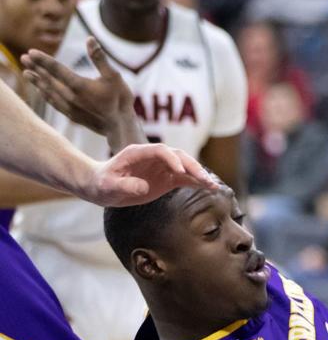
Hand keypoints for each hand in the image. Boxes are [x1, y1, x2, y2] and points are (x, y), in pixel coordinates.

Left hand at [22, 37, 131, 134]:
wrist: (121, 127)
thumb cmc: (119, 100)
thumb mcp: (113, 76)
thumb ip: (99, 58)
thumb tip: (90, 39)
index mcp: (79, 85)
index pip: (57, 69)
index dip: (43, 60)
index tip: (31, 52)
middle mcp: (70, 97)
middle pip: (48, 80)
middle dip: (36, 68)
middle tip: (24, 58)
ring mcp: (70, 107)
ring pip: (49, 92)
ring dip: (37, 82)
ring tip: (26, 73)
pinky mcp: (72, 115)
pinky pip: (53, 103)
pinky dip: (45, 95)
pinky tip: (41, 91)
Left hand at [85, 143, 217, 206]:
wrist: (102, 187)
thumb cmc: (102, 184)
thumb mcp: (108, 186)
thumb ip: (124, 185)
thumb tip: (144, 187)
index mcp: (138, 153)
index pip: (161, 151)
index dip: (172, 159)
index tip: (179, 171)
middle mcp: (153, 157)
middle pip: (178, 156)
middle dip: (192, 166)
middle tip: (204, 179)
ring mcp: (162, 167)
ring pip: (185, 166)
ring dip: (200, 175)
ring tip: (213, 186)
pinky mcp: (166, 179)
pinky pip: (185, 178)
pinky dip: (197, 182)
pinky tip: (209, 188)